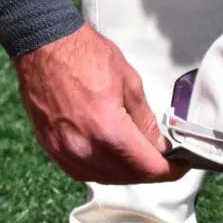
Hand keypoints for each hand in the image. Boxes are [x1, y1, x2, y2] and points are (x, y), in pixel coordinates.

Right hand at [14, 24, 186, 184]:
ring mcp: (65, 151)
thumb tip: (159, 146)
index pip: (148, 168)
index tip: (180, 165)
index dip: (170, 170)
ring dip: (127, 173)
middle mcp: (85, 148)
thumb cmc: (84, 55)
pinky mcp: (52, 148)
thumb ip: (146, 121)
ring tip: (139, 158)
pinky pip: (83, 172)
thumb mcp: (129, 83)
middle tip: (163, 160)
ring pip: (106, 178)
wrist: (43, 44)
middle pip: (129, 177)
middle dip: (150, 172)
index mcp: (108, 131)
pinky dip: (103, 170)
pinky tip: (112, 158)